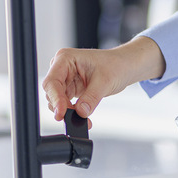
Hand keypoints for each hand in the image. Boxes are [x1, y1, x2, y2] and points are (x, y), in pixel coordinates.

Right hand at [42, 37, 164, 120]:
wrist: (125, 67)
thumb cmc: (116, 65)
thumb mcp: (105, 81)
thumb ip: (91, 97)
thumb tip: (80, 112)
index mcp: (66, 58)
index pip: (52, 81)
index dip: (55, 99)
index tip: (61, 113)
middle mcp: (62, 68)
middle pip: (52, 92)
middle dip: (62, 107)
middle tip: (75, 118)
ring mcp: (65, 79)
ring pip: (57, 100)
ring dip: (67, 111)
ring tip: (84, 118)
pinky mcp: (70, 89)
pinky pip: (65, 104)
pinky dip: (72, 112)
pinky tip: (83, 116)